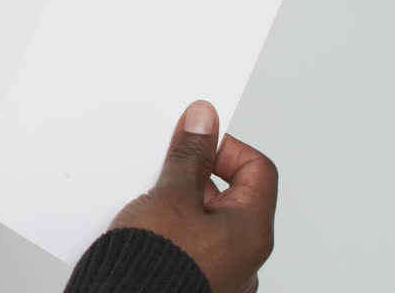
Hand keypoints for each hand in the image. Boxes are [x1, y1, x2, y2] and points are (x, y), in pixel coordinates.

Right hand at [110, 101, 277, 292]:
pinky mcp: (194, 278)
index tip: (191, 142)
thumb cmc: (157, 265)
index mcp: (252, 231)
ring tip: (148, 202)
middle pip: (228, 193)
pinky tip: (143, 226)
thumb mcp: (170, 196)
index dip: (224, 147)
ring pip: (203, 219)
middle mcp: (244, 255)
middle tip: (163, 170)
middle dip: (192, 175)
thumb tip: (204, 120)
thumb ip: (189, 157)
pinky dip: (168, 228)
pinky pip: (188, 241)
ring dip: (176, 202)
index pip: (256, 168)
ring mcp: (219, 271)